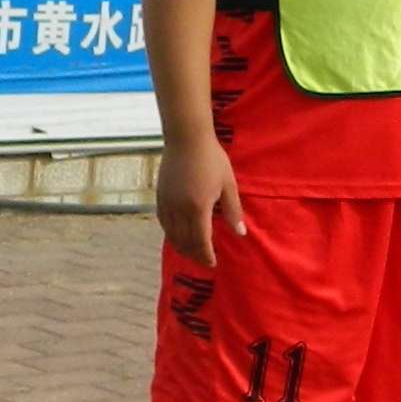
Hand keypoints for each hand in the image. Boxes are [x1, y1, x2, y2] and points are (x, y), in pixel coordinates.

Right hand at [157, 125, 245, 262]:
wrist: (186, 138)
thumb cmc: (212, 159)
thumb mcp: (228, 185)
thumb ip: (232, 211)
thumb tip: (240, 233)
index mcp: (199, 207)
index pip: (201, 241)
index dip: (206, 255)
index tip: (212, 263)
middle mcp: (180, 209)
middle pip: (185, 242)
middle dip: (195, 254)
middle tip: (204, 261)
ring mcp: (167, 203)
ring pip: (172, 234)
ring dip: (182, 247)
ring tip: (192, 252)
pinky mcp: (160, 196)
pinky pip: (163, 222)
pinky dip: (170, 233)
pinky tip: (177, 236)